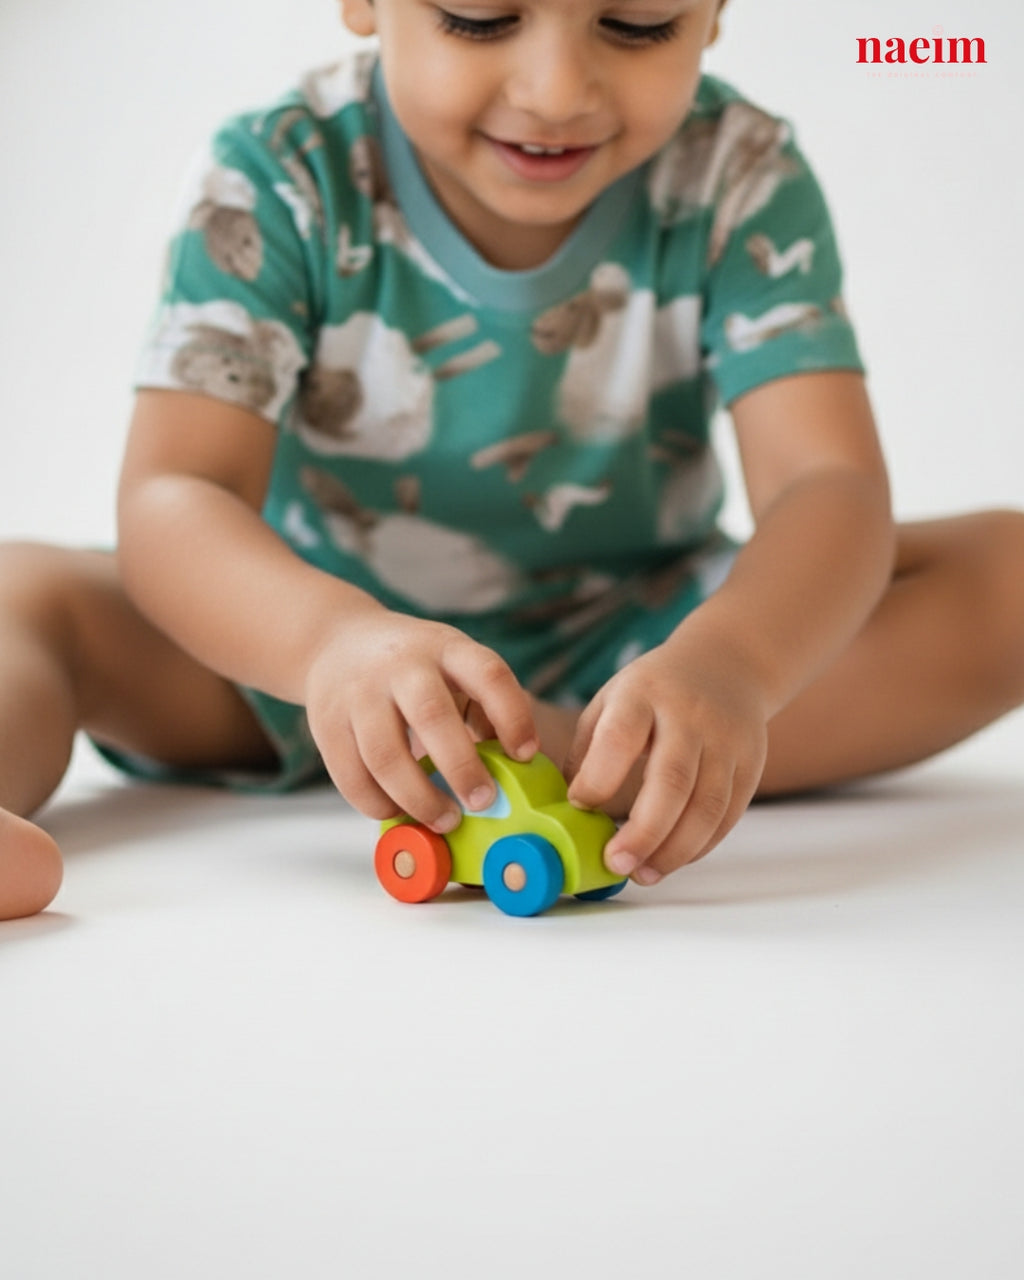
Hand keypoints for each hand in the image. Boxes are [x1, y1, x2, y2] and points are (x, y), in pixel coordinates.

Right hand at [304, 610, 537, 832]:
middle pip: (432, 717)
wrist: (337, 641)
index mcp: (445, 647)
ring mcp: (358, 694)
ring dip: (420, 798)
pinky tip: (401, 811)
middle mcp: (401, 665)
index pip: (487, 674)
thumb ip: (483, 704)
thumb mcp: (453, 662)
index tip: (526, 754)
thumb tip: (515, 763)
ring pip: (386, 756)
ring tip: (446, 819)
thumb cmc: (413, 665)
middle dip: (462, 767)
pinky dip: (379, 804)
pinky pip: (352, 776)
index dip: (512, 716)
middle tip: (483, 802)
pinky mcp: (326, 724)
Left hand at [562, 636, 768, 883]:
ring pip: (707, 807)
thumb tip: (565, 811)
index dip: (598, 779)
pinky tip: (671, 859)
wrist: (727, 667)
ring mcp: (727, 741)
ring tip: (643, 874)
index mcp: (643, 694)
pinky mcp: (752, 765)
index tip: (579, 806)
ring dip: (674, 851)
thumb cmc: (653, 692)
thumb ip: (588, 751)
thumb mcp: (611, 701)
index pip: (621, 738)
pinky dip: (699, 846)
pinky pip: (728, 816)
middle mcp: (690, 716)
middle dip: (643, 832)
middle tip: (615, 864)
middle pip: (672, 781)